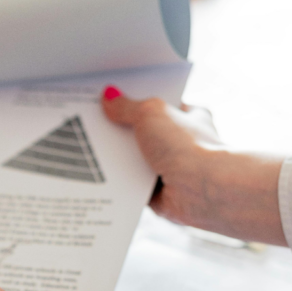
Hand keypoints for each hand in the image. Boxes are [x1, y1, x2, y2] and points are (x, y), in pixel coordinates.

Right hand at [101, 86, 286, 245]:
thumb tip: (109, 96)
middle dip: (122, 131)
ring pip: (136, 160)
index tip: (111, 98)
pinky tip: (99, 175)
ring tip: (90, 148)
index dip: (136, 100)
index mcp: (190, 117)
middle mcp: (183, 143)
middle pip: (144, 133)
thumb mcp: (150, 113)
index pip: (160, 105)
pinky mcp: (160, 193)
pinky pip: (132, 185)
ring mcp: (171, 169)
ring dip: (118, 158)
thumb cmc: (186, 146)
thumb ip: (127, 106)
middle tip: (93, 123)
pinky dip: (119, 182)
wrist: (201, 189)